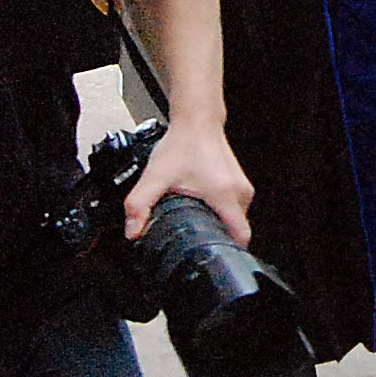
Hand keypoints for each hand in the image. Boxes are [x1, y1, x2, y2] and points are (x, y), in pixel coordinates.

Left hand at [125, 121, 253, 247]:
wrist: (196, 120)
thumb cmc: (183, 144)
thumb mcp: (155, 177)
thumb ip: (139, 205)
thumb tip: (133, 231)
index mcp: (225, 195)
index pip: (240, 237)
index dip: (225, 252)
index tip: (209, 256)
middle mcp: (240, 192)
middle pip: (236, 232)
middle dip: (215, 238)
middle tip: (192, 233)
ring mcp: (242, 187)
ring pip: (236, 220)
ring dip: (218, 224)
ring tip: (196, 216)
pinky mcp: (240, 184)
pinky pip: (235, 209)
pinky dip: (220, 213)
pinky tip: (203, 205)